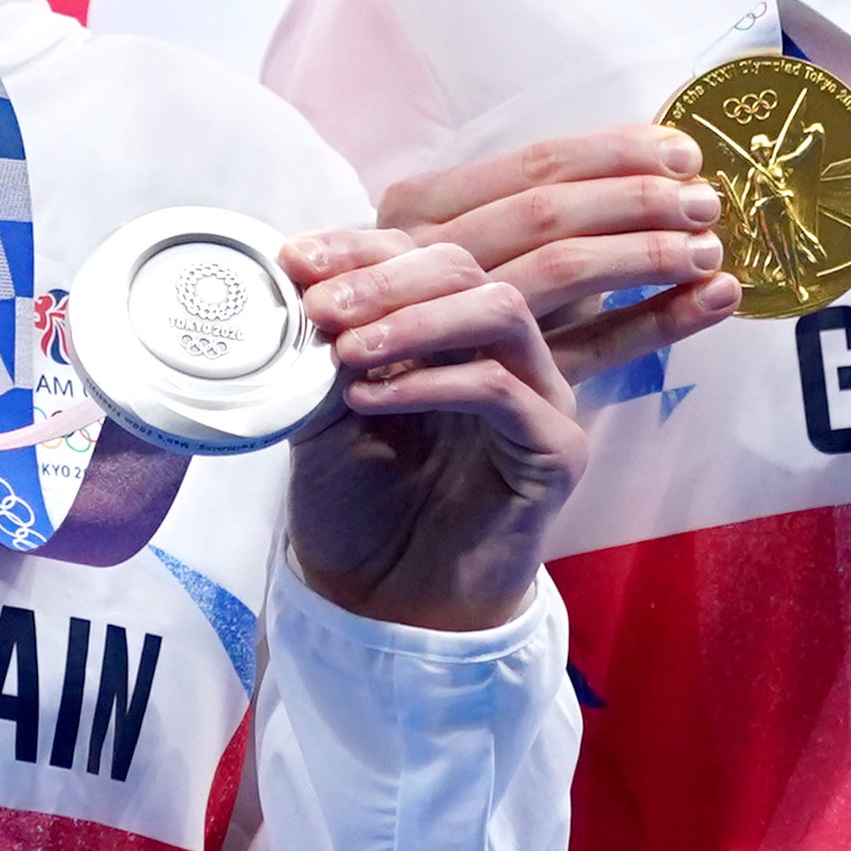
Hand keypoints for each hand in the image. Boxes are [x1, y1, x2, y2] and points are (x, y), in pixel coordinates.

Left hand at [276, 229, 591, 633]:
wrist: (384, 604)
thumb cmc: (358, 504)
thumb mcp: (322, 408)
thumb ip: (325, 344)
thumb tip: (299, 272)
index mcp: (449, 328)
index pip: (418, 254)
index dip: (357, 246)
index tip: (294, 259)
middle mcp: (503, 350)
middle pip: (464, 267)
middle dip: (383, 278)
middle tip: (320, 308)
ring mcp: (539, 394)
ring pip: (496, 311)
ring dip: (413, 320)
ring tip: (346, 352)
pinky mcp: (556, 449)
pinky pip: (502, 390)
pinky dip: (431, 384)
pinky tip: (370, 400)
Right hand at [370, 125, 740, 383]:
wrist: (365, 487)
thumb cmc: (417, 363)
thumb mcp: (467, 280)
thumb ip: (525, 234)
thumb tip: (637, 175)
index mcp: (419, 211)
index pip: (529, 165)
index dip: (611, 152)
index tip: (680, 148)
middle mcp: (421, 255)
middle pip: (546, 210)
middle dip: (637, 198)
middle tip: (708, 200)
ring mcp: (439, 320)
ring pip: (558, 269)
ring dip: (645, 255)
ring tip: (712, 249)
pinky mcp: (473, 387)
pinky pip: (580, 349)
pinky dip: (653, 323)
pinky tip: (712, 303)